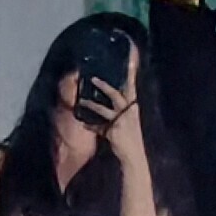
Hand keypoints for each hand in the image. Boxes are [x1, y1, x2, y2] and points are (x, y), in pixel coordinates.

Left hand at [79, 46, 144, 163]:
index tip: (131, 58)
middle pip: (116, 95)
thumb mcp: (131, 120)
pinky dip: (90, 125)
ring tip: (81, 102)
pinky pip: (98, 127)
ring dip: (90, 105)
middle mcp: (129, 112)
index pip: (132, 87)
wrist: (134, 156)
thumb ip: (123, 109)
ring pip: (103, 109)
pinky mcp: (113, 132)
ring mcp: (121, 122)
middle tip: (94, 78)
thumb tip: (113, 98)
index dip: (131, 73)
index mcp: (134, 107)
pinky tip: (84, 124)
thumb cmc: (132, 137)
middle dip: (104, 86)